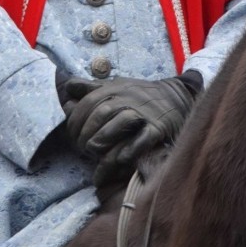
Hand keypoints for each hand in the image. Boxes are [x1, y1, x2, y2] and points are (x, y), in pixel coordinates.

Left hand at [61, 73, 201, 186]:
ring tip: (93, 153)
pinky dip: (130, 149)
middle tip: (81, 148)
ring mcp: (145, 113)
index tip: (72, 136)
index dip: (76, 119)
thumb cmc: (139, 95)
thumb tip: (68, 87)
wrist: (177, 97)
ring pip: (120, 122)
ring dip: (103, 139)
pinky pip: (143, 138)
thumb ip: (91, 88)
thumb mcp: (115, 87)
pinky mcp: (159, 127)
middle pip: (102, 112)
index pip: (90, 101)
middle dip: (86, 131)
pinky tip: (119, 159)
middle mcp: (129, 98)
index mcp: (116, 88)